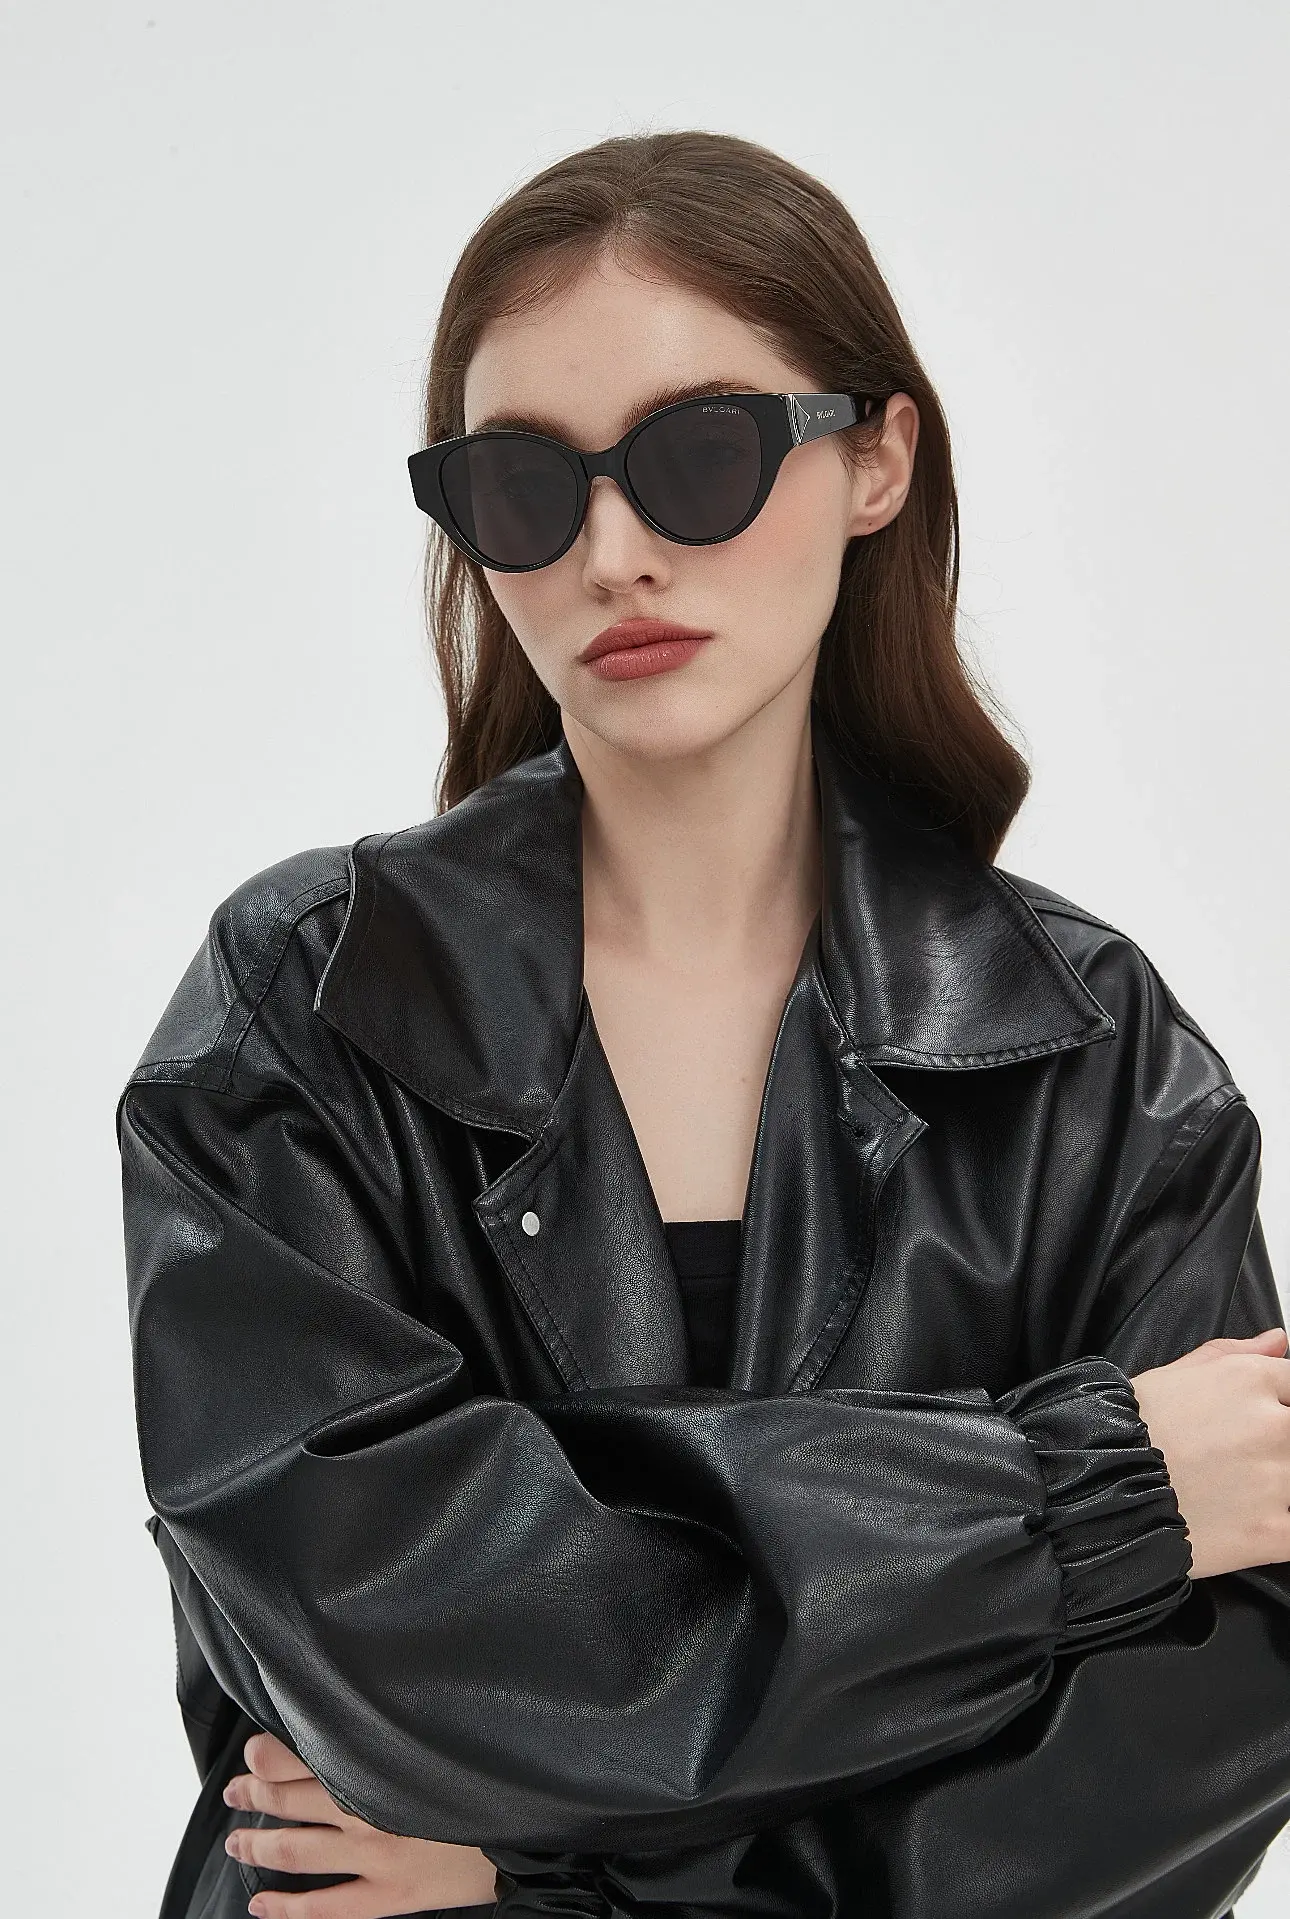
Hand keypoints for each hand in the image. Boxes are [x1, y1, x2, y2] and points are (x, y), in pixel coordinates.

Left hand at [222, 1730, 497, 1916]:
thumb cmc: (481, 1778)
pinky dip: (286, 1908)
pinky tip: (261, 1903)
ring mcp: (373, 1859)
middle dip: (255, 1795)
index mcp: (378, 1765)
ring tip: (236, 1843)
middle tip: (233, 1792)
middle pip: (291, 1800)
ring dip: (259, 1846)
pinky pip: (323, 1908)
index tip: (251, 1751)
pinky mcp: (388, 1898)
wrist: (528, 1834)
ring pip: (297, 1852)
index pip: (305, 1756)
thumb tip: (355, 1721)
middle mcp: (367, 1809)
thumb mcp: (436, 1745)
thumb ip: (390, 1738)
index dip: (269, 1755)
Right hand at [1130, 1326, 1289, 1579]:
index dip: (1280, 1405)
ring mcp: (1275, 1480)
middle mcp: (1272, 1425)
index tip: (1264, 1421)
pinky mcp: (1271, 1532)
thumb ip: (1233, 1354)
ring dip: (1280, 1486)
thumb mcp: (1172, 1374)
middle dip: (1279, 1443)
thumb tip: (1277, 1341)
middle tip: (1245, 1457)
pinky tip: (1258, 1527)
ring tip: (1239, 1492)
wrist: (1094, 1490)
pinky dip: (1283, 1527)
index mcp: (1249, 1380)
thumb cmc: (1125, 1430)